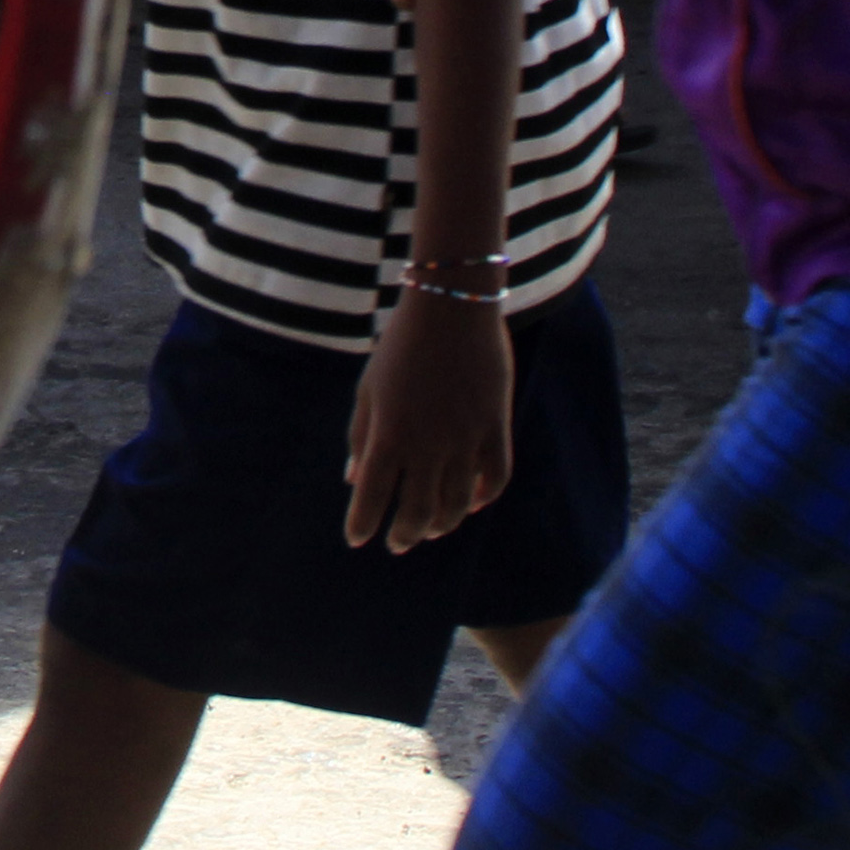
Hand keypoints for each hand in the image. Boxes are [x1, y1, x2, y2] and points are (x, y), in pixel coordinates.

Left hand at [346, 291, 512, 550]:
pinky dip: (484, 497)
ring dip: (442, 523)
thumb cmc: (400, 346)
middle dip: (404, 534)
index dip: (362, 524)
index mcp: (388, 434)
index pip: (371, 497)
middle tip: (398, 543)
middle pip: (417, 512)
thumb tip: (353, 478)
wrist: (451, 307)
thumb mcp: (370, 389)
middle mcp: (427, 444)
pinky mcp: (495, 427)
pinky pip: (495, 477)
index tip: (357, 539)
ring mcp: (465, 438)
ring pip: (458, 504)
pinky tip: (472, 503)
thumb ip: (362, 436)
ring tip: (430, 528)